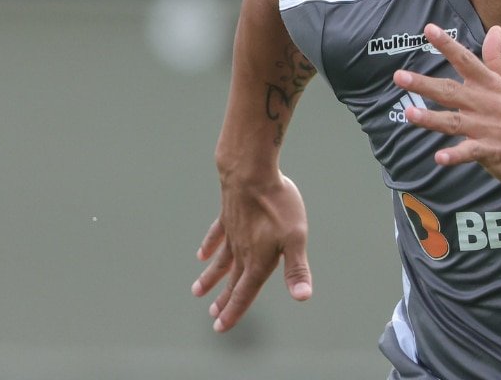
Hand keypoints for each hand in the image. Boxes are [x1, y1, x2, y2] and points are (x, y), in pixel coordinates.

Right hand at [191, 173, 311, 331]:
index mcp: (258, 261)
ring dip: (210, 278)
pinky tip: (201, 255)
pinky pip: (216, 236)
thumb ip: (296, 269)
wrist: (251, 173)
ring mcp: (232, 233)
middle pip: (232, 281)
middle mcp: (242, 251)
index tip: (220, 327)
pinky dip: (209, 246)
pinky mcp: (227, 216)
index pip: (244, 293)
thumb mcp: (295, 238)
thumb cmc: (278, 206)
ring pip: (220, 261)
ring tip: (197, 292)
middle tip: (212, 316)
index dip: (234, 311)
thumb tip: (303, 297)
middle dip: (223, 300)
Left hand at [393, 23, 500, 191]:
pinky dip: (455, 155)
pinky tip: (439, 156)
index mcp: (492, 86)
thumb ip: (499, 58)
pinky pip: (469, 153)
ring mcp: (487, 129)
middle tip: (399, 77)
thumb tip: (494, 29)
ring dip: (431, 118)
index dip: (447, 44)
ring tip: (409, 113)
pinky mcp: (491, 152)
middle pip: (451, 91)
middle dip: (424, 84)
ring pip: (454, 121)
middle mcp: (486, 104)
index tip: (428, 29)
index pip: (466, 60)